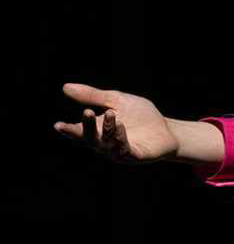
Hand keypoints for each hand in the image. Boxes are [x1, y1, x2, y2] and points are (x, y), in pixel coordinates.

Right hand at [53, 83, 179, 163]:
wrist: (166, 128)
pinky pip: (125, 150)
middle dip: (87, 127)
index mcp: (98, 130)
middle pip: (90, 139)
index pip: (79, 131)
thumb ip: (93, 96)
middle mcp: (105, 144)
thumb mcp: (115, 100)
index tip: (58, 125)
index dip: (69, 130)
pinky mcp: (136, 155)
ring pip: (107, 144)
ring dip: (108, 129)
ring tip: (112, 114)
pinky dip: (120, 138)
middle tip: (87, 112)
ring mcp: (120, 151)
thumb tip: (65, 87)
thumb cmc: (139, 115)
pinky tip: (121, 126)